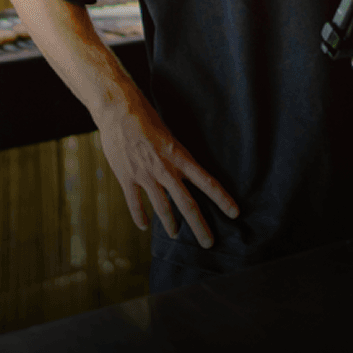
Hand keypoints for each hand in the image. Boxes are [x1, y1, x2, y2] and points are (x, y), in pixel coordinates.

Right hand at [94, 88, 238, 246]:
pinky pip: (135, 203)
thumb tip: (183, 169)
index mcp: (179, 156)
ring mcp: (145, 175)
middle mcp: (165, 169)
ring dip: (171, 224)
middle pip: (187, 203)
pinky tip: (144, 226)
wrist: (118, 109)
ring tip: (176, 235)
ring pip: (163, 207)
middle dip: (200, 225)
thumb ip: (175, 154)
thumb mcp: (168, 134)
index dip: (222, 199)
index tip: (234, 212)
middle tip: (209, 243)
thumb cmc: (146, 116)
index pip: (207, 182)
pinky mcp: (126, 177)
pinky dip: (140, 216)